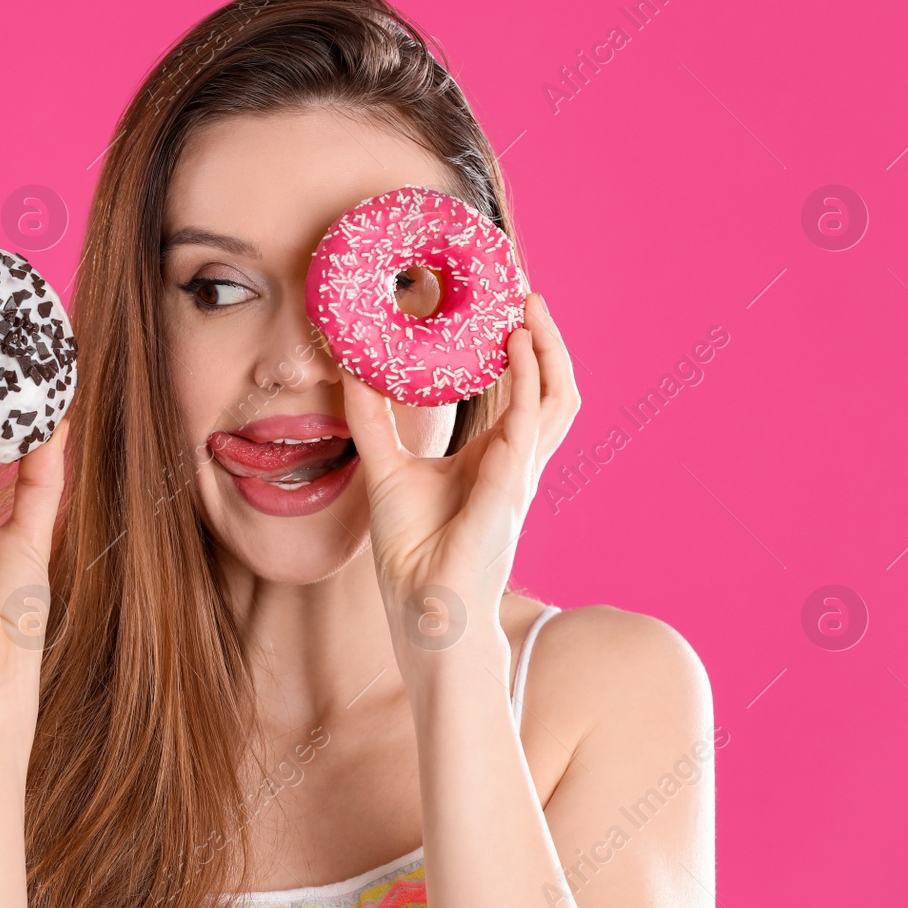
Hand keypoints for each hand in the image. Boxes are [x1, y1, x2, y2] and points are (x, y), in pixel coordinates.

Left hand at [340, 294, 578, 664]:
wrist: (423, 610)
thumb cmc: (415, 552)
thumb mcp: (385, 469)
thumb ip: (373, 421)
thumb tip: (351, 372)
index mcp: (493, 458)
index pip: (522, 395)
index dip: (522, 353)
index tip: (505, 309)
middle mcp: (515, 462)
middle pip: (554, 390)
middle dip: (549, 342)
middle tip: (526, 296)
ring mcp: (520, 475)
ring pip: (557, 401)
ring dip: (548, 352)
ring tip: (529, 311)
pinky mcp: (510, 490)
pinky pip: (530, 427)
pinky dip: (527, 384)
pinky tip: (514, 349)